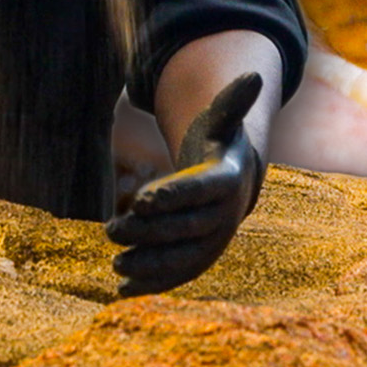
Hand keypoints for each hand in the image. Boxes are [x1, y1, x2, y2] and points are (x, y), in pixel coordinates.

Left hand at [106, 72, 265, 295]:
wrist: (233, 183)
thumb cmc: (219, 146)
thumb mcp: (222, 123)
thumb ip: (230, 104)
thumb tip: (254, 75)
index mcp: (230, 180)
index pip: (204, 189)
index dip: (175, 195)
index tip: (141, 200)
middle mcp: (227, 215)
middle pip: (189, 227)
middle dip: (150, 231)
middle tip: (112, 228)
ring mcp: (215, 241)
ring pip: (185, 259)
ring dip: (151, 265)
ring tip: (116, 263)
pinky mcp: (200, 260)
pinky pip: (178, 276)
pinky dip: (152, 286)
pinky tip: (121, 291)